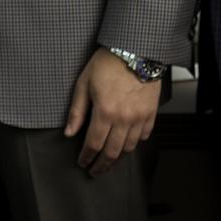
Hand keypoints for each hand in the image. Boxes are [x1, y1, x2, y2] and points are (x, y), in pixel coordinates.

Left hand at [64, 49, 159, 176]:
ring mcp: (140, 117)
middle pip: (112, 152)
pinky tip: (128, 143)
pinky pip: (144, 135)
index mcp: (105, 112)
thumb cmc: (108, 63)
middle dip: (102, 165)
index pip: (93, 144)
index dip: (86, 157)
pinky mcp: (151, 113)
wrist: (135, 49)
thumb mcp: (83, 83)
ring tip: (110, 161)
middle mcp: (124, 119)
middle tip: (95, 171)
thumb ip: (77, 111)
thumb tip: (69, 133)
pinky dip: (135, 142)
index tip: (82, 163)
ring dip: (118, 158)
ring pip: (129, 147)